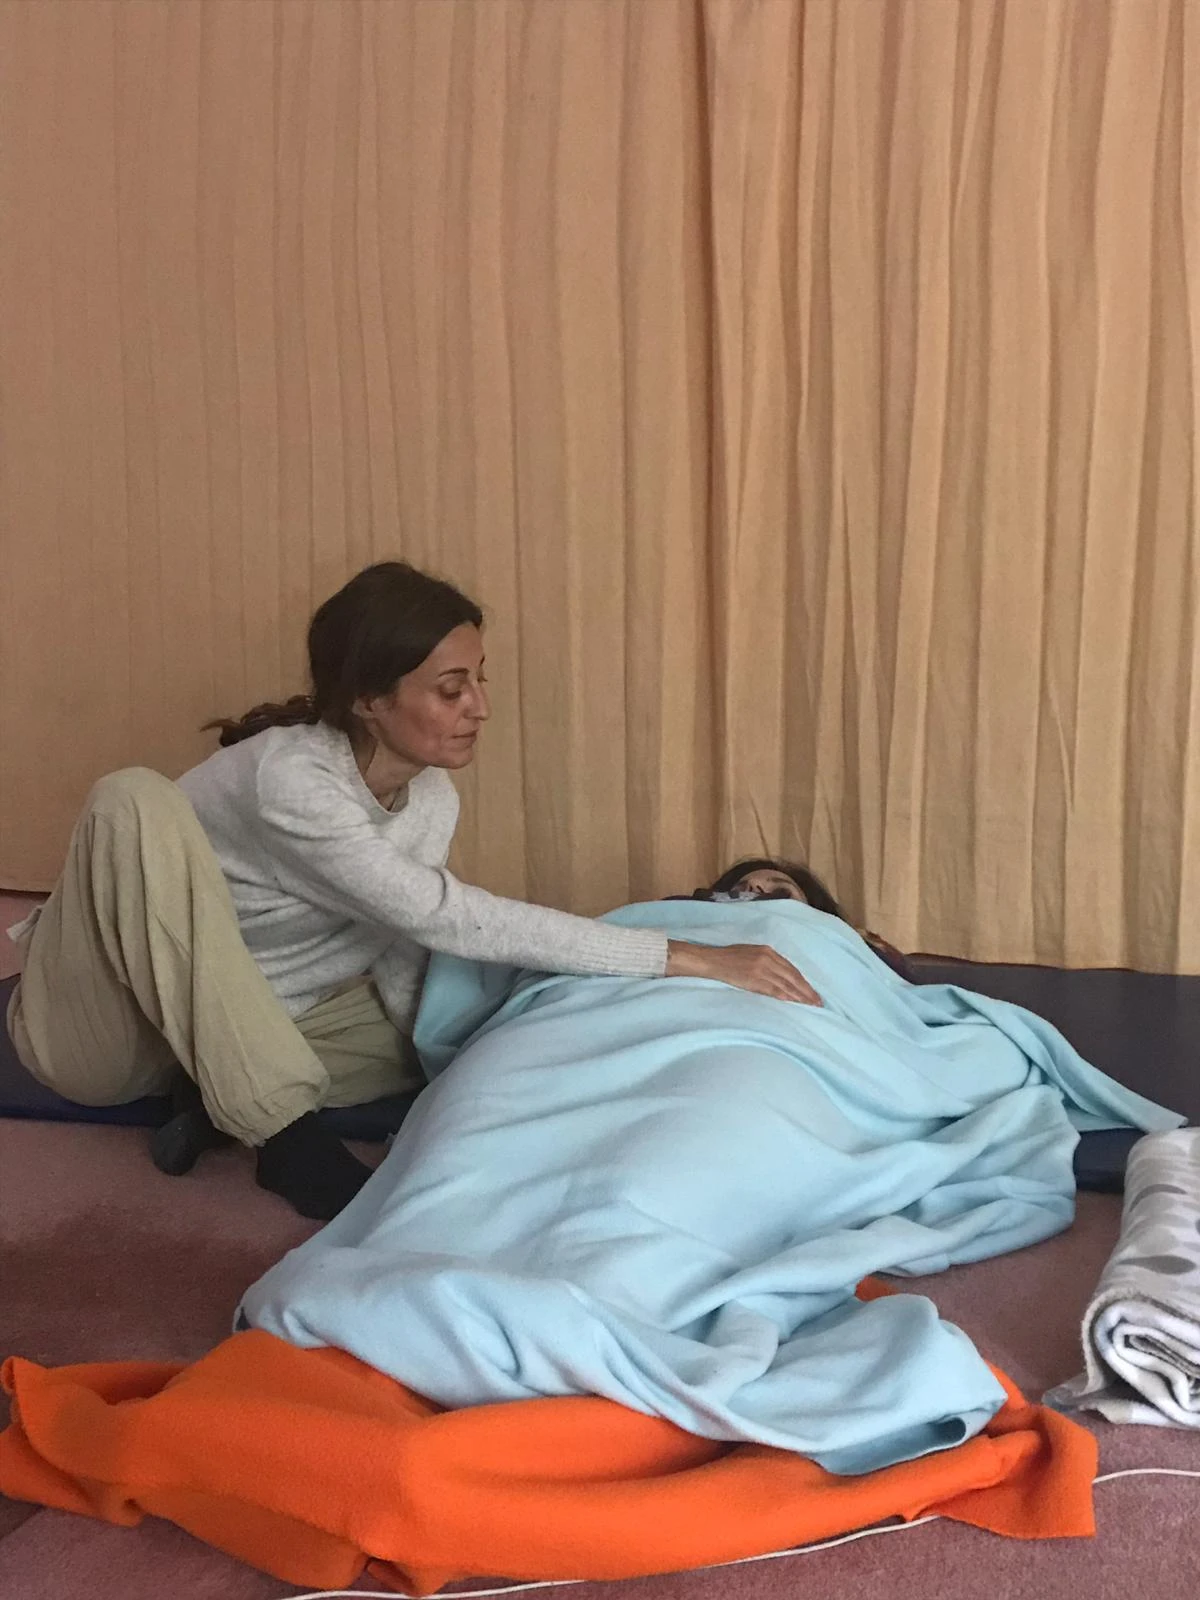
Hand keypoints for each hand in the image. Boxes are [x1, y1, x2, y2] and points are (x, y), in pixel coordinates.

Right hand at [665, 941, 822, 1005]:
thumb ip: (767, 962)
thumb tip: (781, 977)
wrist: (711, 960)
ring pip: (786, 985)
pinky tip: (793, 1003)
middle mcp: (768, 958)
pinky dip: (785, 996)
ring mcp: (761, 969)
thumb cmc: (728, 957)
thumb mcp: (751, 953)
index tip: (813, 992)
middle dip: (807, 991)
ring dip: (799, 996)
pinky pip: (773, 989)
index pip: (792, 969)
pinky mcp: (753, 979)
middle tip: (818, 1002)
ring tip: (810, 1006)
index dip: (804, 982)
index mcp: (768, 951)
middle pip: (793, 977)